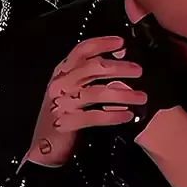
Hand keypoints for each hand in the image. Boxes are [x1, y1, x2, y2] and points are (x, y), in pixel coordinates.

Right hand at [27, 35, 146, 165]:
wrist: (45, 144)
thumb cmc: (66, 111)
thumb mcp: (74, 87)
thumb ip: (91, 73)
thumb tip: (120, 57)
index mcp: (63, 71)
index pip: (82, 50)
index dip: (102, 43)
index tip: (122, 42)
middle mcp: (61, 83)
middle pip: (93, 68)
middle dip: (119, 67)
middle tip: (139, 71)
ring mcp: (62, 103)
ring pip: (97, 92)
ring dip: (123, 94)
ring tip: (141, 97)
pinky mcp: (67, 123)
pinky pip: (94, 116)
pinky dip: (113, 115)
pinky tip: (127, 115)